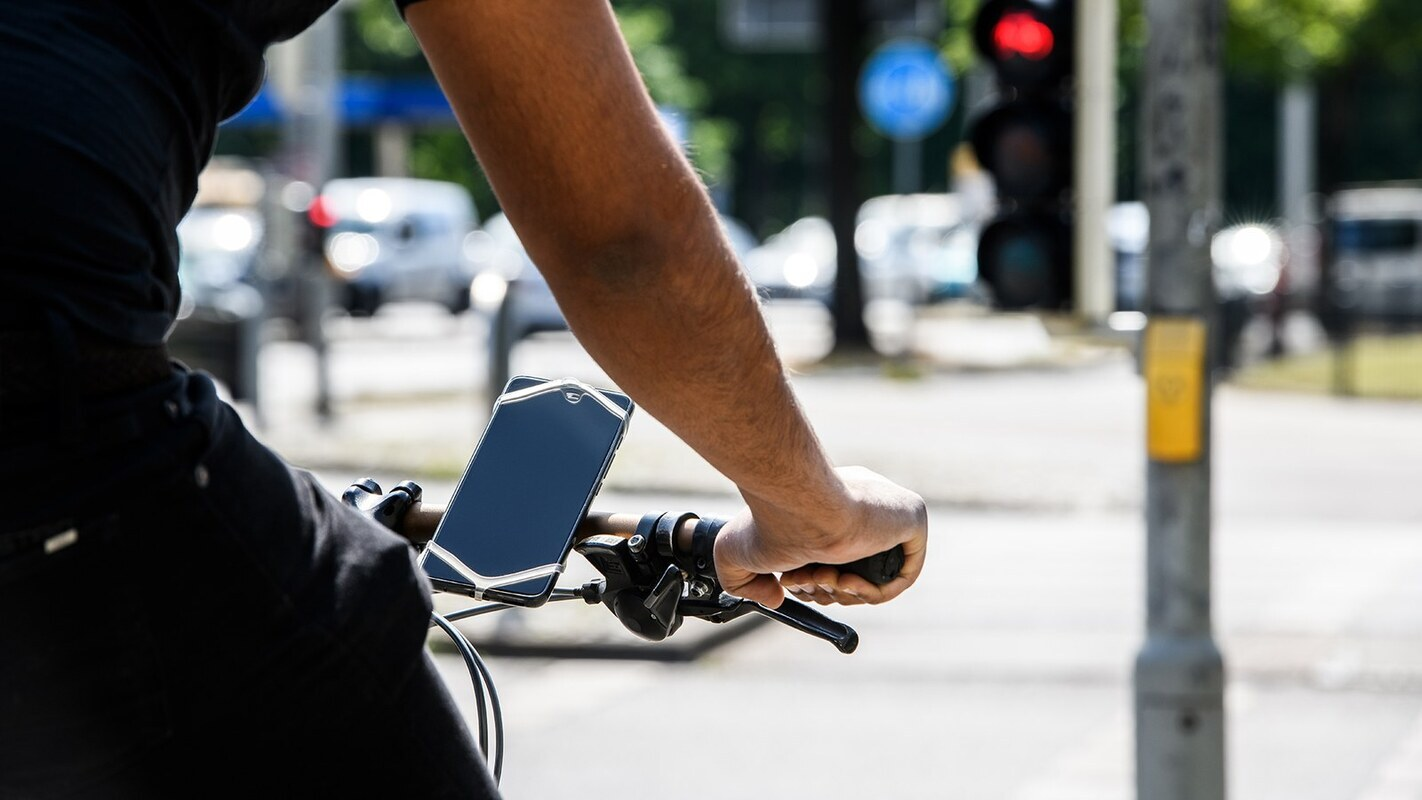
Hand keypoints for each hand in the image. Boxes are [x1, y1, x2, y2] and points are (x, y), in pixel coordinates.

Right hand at [712, 466, 927, 608]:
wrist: (798, 502)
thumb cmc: (766, 520)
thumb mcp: (733, 552)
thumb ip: (744, 582)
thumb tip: (776, 597)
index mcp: (829, 503)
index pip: (833, 554)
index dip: (813, 581)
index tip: (791, 582)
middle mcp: (860, 505)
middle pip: (853, 569)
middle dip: (827, 588)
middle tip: (806, 580)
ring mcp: (888, 511)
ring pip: (876, 576)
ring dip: (845, 594)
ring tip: (821, 576)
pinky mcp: (912, 517)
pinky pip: (903, 573)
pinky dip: (875, 592)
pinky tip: (846, 580)